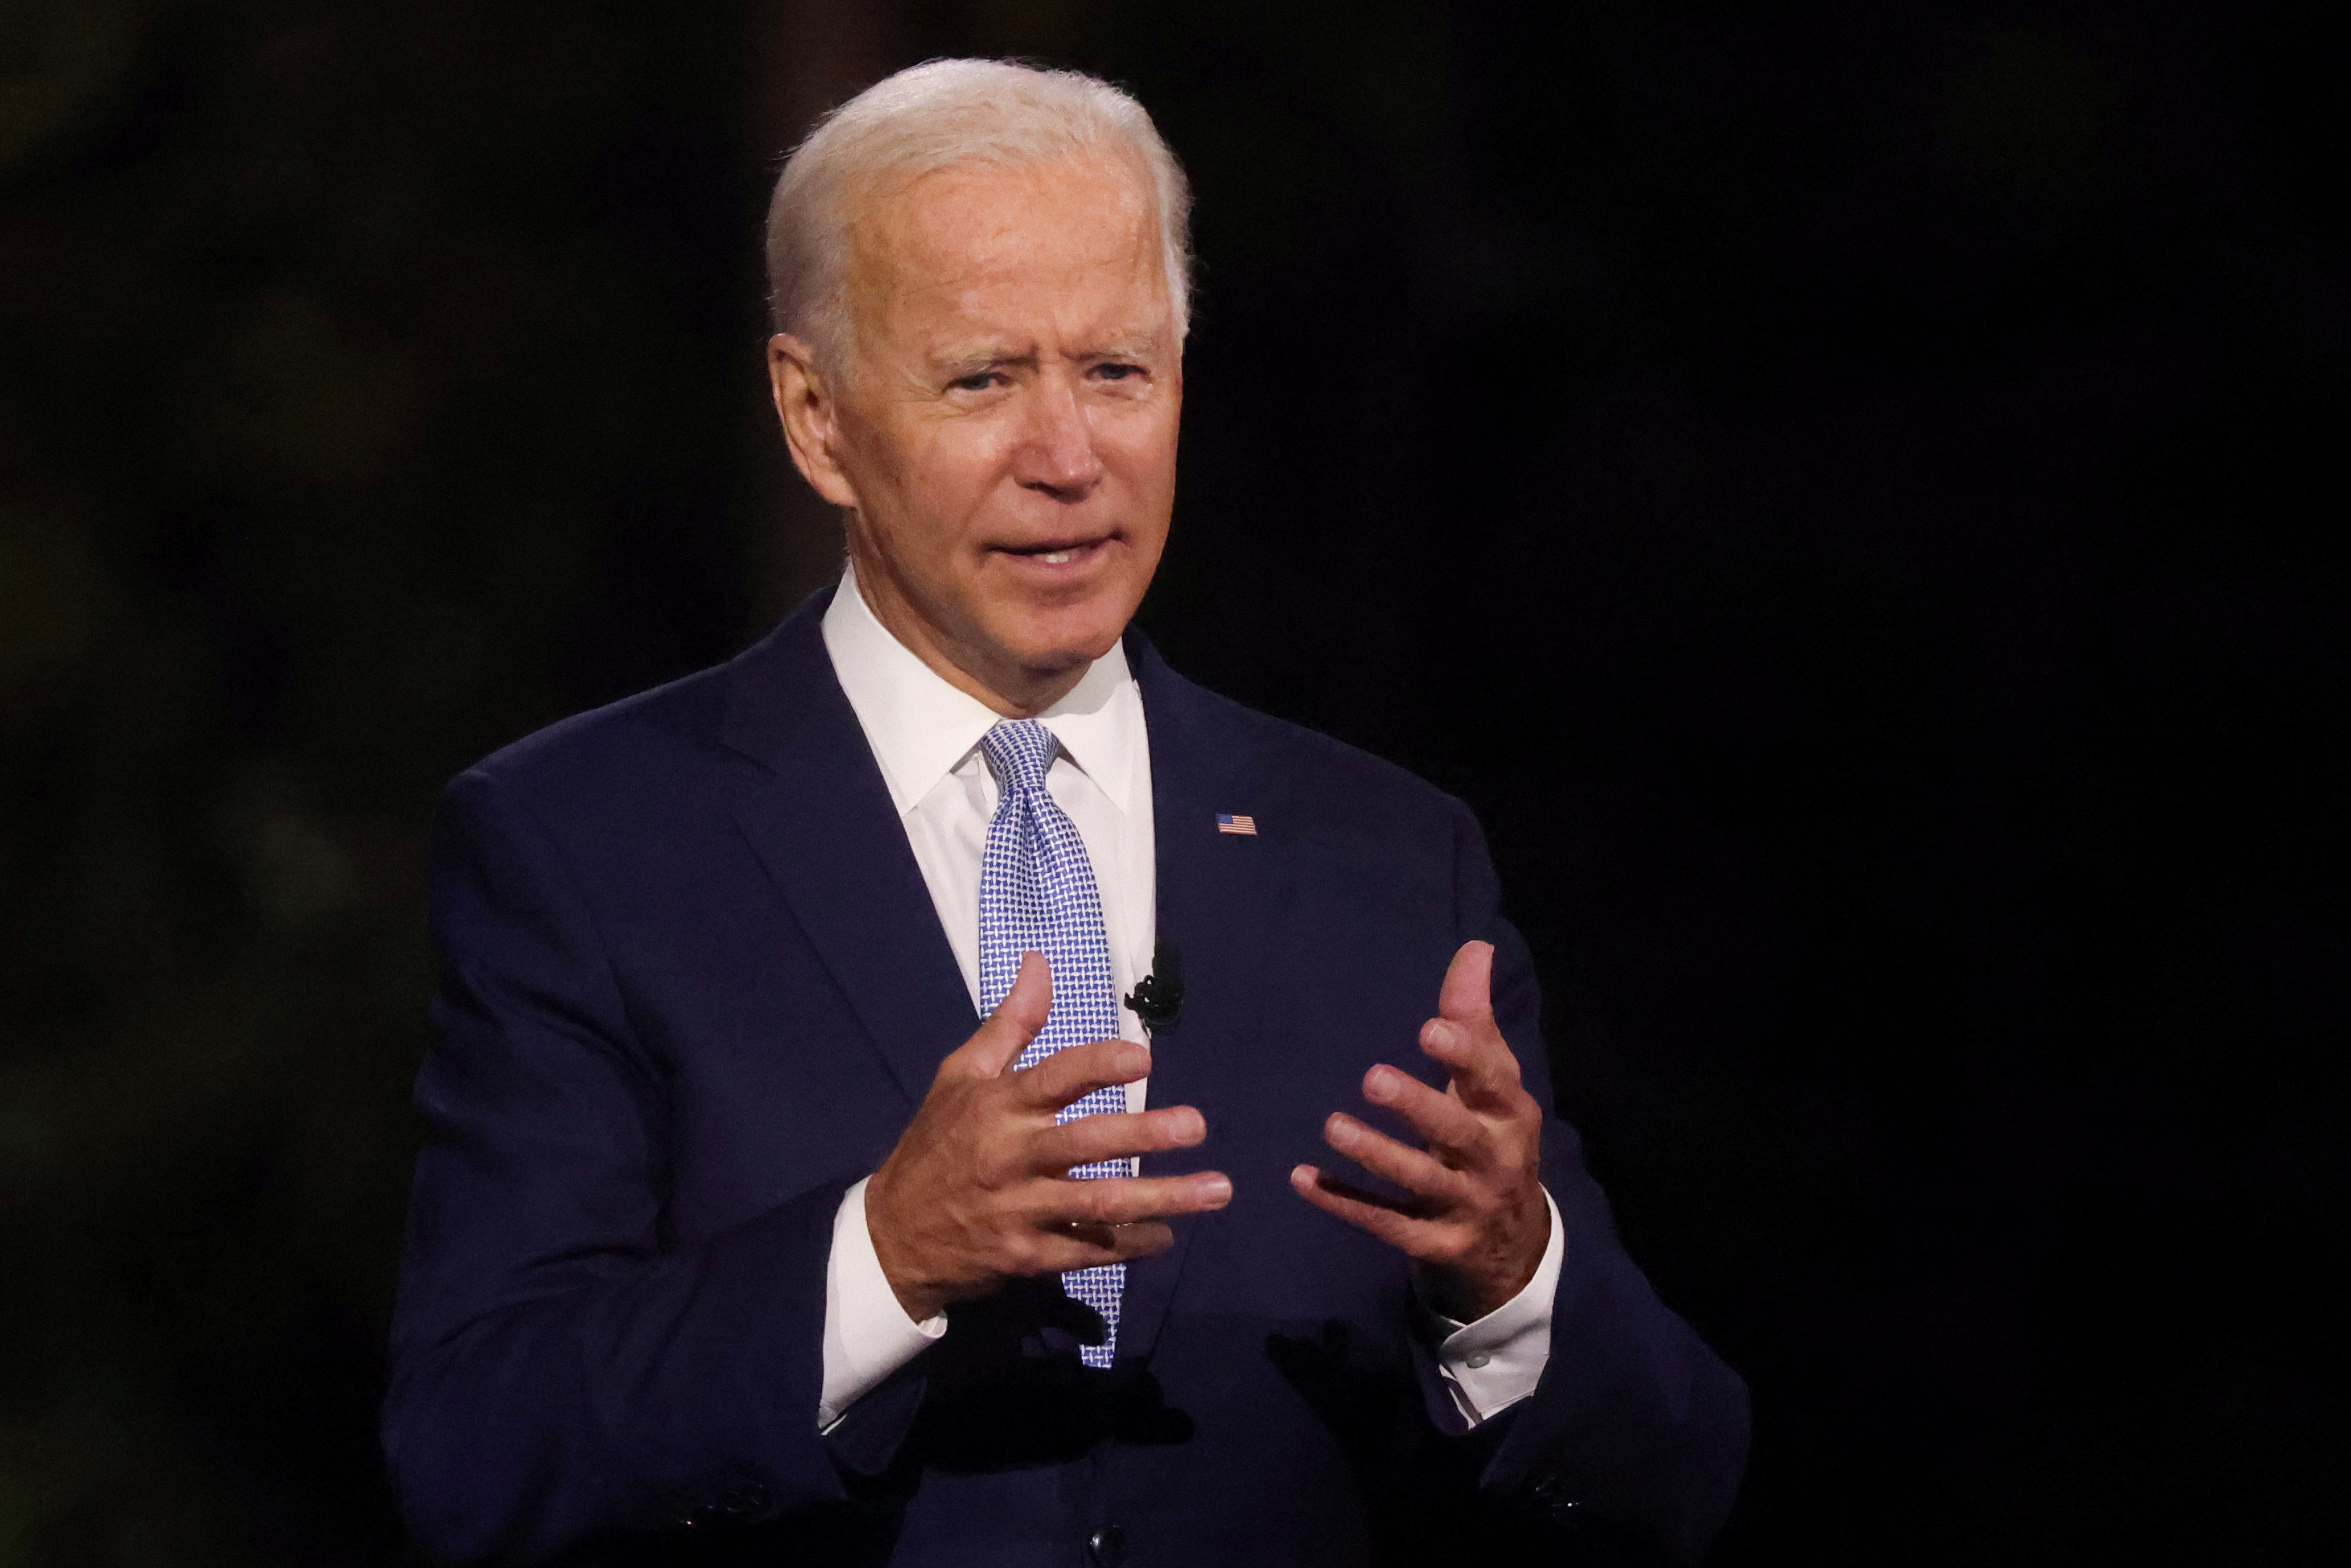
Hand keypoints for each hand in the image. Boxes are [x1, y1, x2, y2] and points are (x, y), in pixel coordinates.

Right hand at [865, 952, 1233, 1322]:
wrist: (892, 1234)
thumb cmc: (937, 1143)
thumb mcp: (960, 1075)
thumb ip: (1010, 1023)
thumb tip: (1040, 961)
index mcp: (997, 1106)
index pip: (1053, 1078)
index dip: (1099, 1066)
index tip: (1146, 1058)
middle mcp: (1010, 1157)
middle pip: (1085, 1144)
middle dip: (1144, 1134)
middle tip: (1196, 1124)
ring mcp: (1019, 1211)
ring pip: (1099, 1204)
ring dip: (1163, 1198)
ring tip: (1216, 1189)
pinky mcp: (1026, 1257)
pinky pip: (1088, 1250)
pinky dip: (1131, 1245)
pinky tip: (1168, 1235)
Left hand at [1290, 941, 1549, 1322]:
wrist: (1515, 1246)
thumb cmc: (1491, 1139)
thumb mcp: (1492, 1084)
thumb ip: (1474, 1019)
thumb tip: (1475, 948)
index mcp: (1510, 1113)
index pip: (1492, 1080)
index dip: (1465, 1055)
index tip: (1430, 1028)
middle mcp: (1493, 1159)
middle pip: (1457, 1132)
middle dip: (1418, 1106)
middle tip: (1372, 1077)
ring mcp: (1466, 1206)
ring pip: (1420, 1180)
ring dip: (1376, 1154)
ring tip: (1332, 1126)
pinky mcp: (1436, 1244)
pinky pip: (1387, 1224)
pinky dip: (1345, 1202)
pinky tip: (1303, 1179)